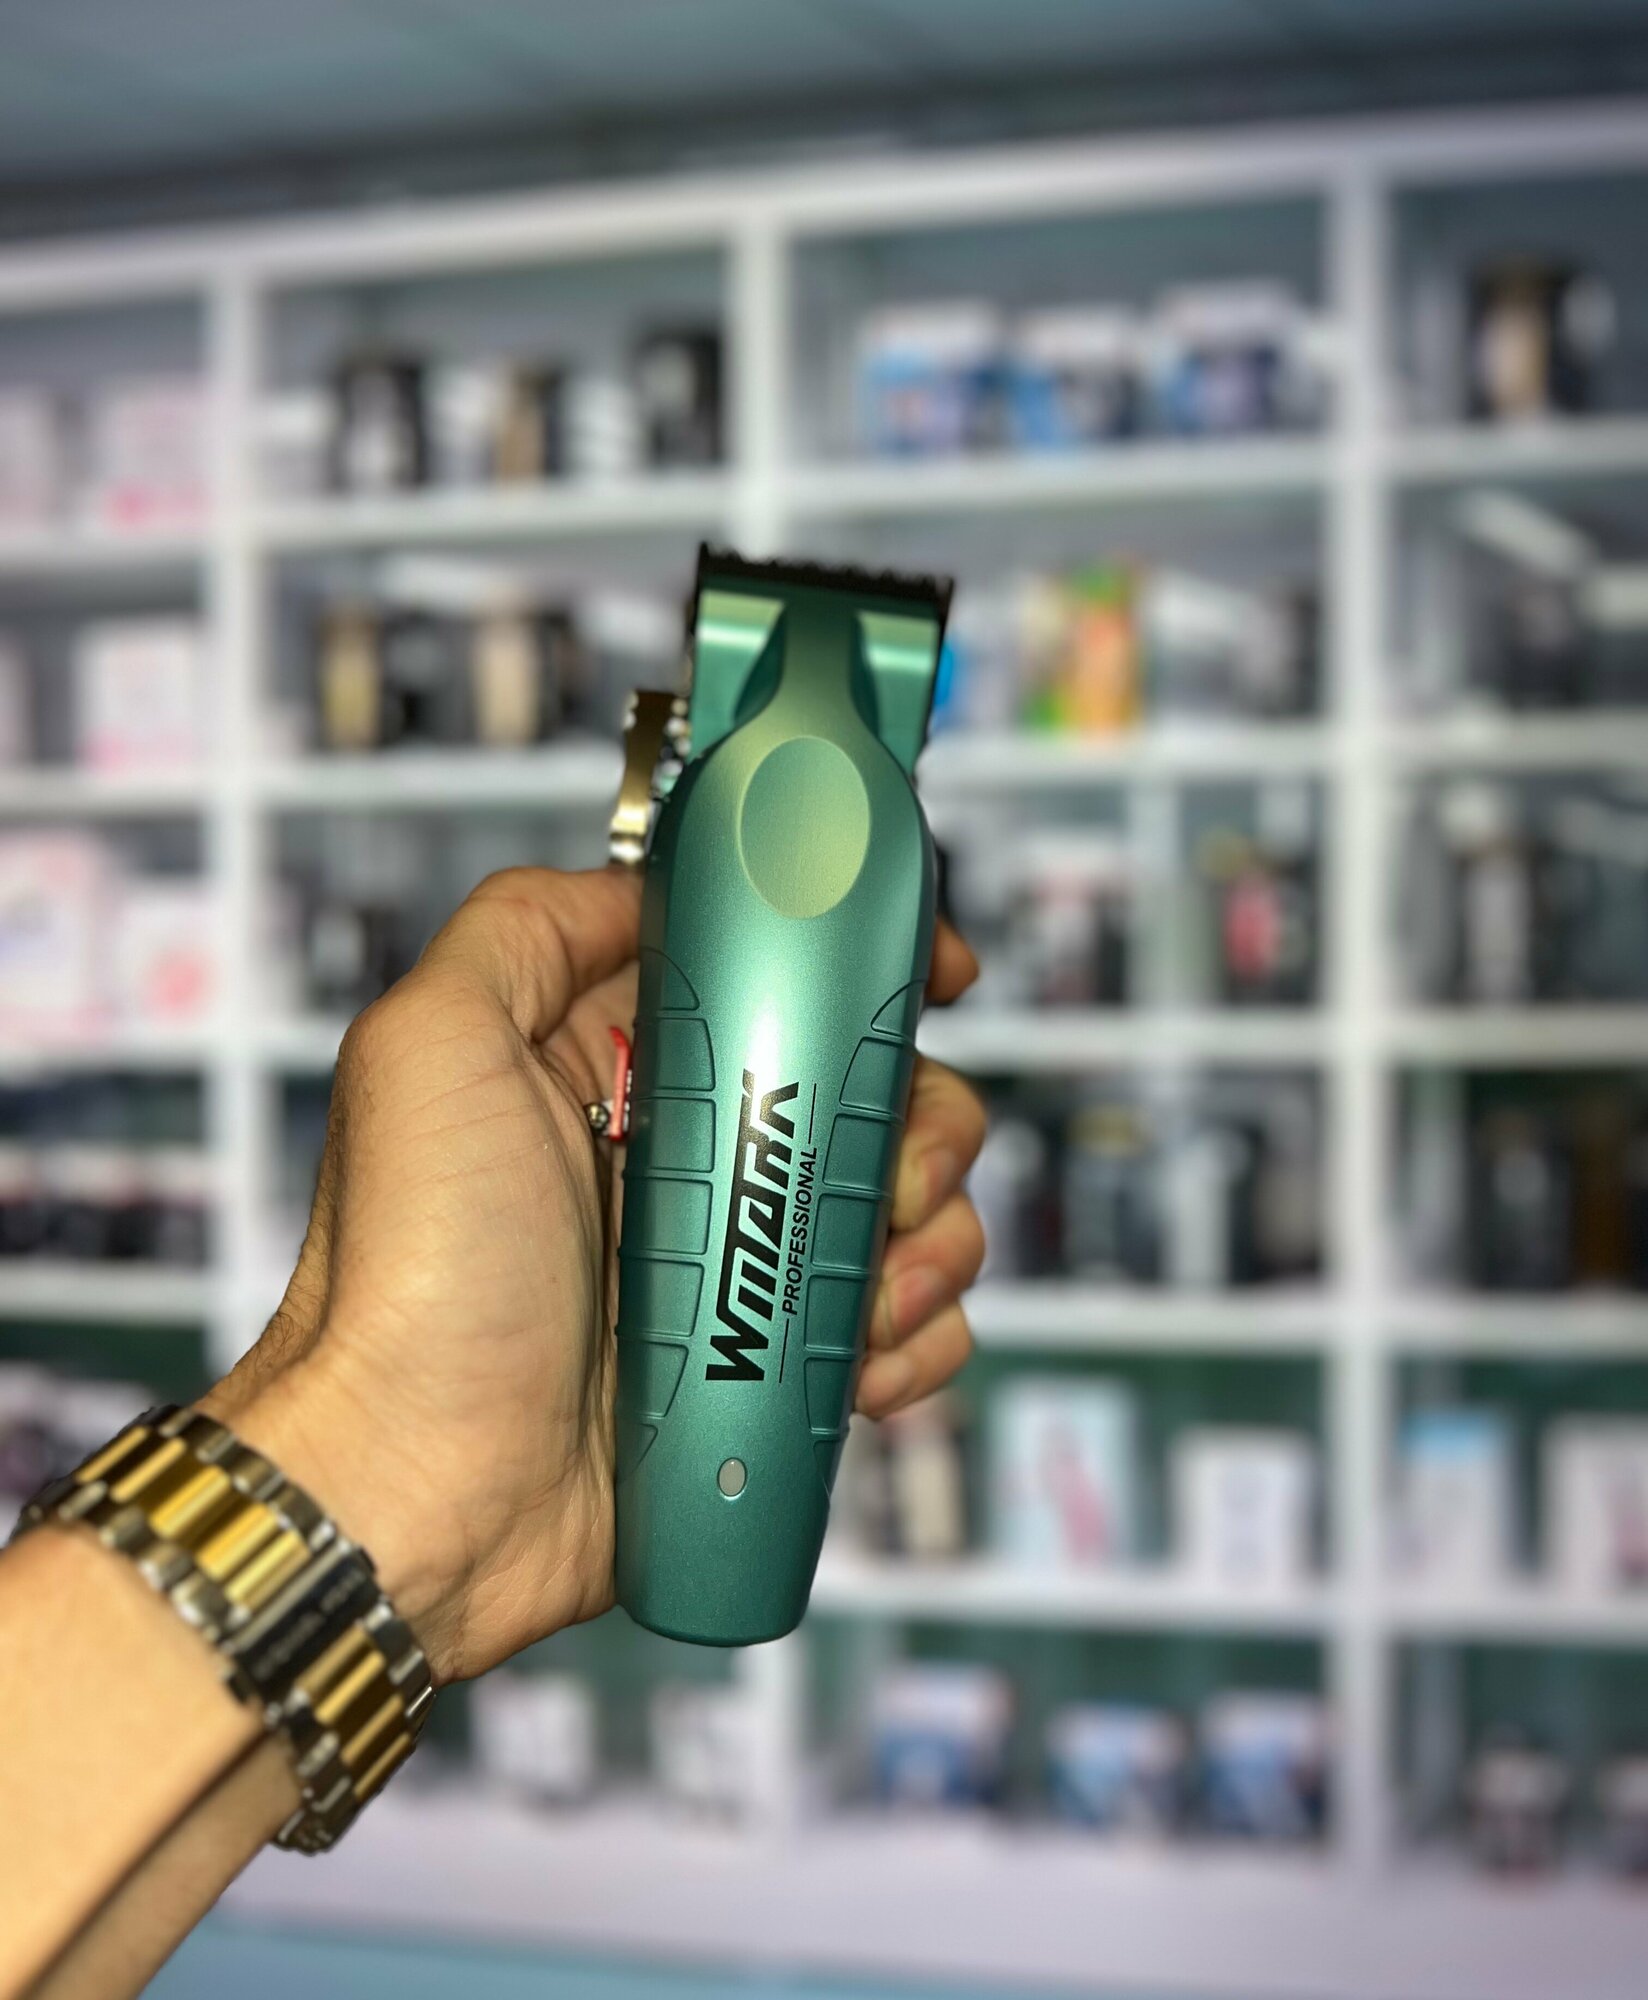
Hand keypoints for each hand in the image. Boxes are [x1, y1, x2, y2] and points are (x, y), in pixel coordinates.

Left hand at [205, 867, 985, 1683]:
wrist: (425, 1495)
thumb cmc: (412, 1280)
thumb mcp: (426, 1050)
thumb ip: (521, 929)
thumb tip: (641, 876)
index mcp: (621, 1067)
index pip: (775, 982)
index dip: (866, 969)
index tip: (938, 977)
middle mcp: (688, 1159)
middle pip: (867, 1094)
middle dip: (922, 1119)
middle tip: (901, 1167)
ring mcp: (734, 1269)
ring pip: (901, 1211)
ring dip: (931, 1237)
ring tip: (878, 1288)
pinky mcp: (767, 1371)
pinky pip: (894, 1331)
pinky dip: (914, 1340)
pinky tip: (867, 1363)